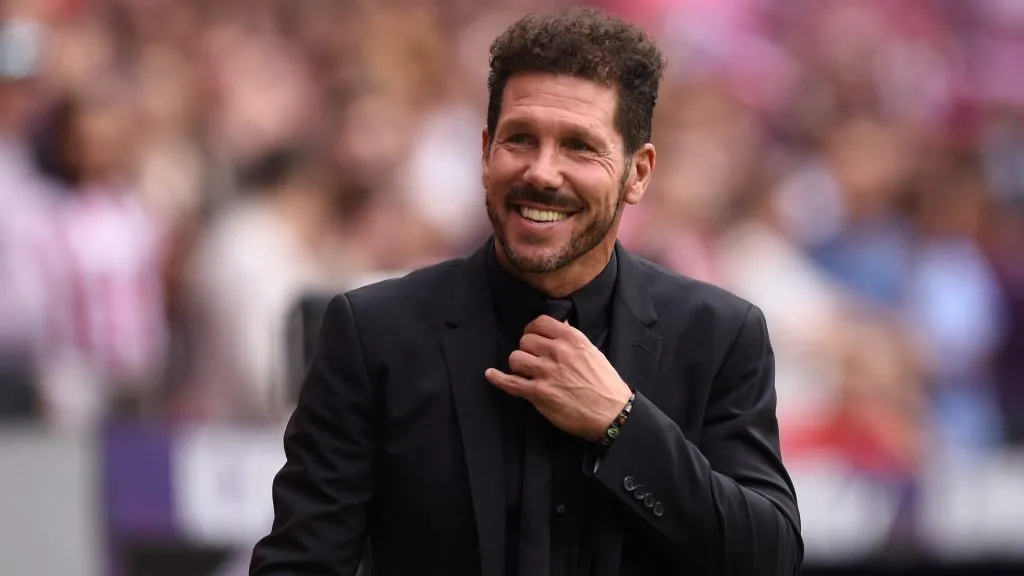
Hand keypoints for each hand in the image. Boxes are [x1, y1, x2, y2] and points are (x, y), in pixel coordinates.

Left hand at [485, 315, 631, 440]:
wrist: (611, 413)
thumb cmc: (604, 384)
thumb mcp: (592, 352)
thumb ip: (572, 338)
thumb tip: (559, 324)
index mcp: (571, 339)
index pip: (540, 322)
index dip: (533, 329)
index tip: (532, 336)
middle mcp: (557, 352)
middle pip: (525, 340)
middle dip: (527, 348)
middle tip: (532, 358)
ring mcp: (546, 372)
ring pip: (516, 358)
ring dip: (518, 364)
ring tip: (525, 370)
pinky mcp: (538, 393)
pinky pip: (510, 382)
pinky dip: (498, 378)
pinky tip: (491, 375)